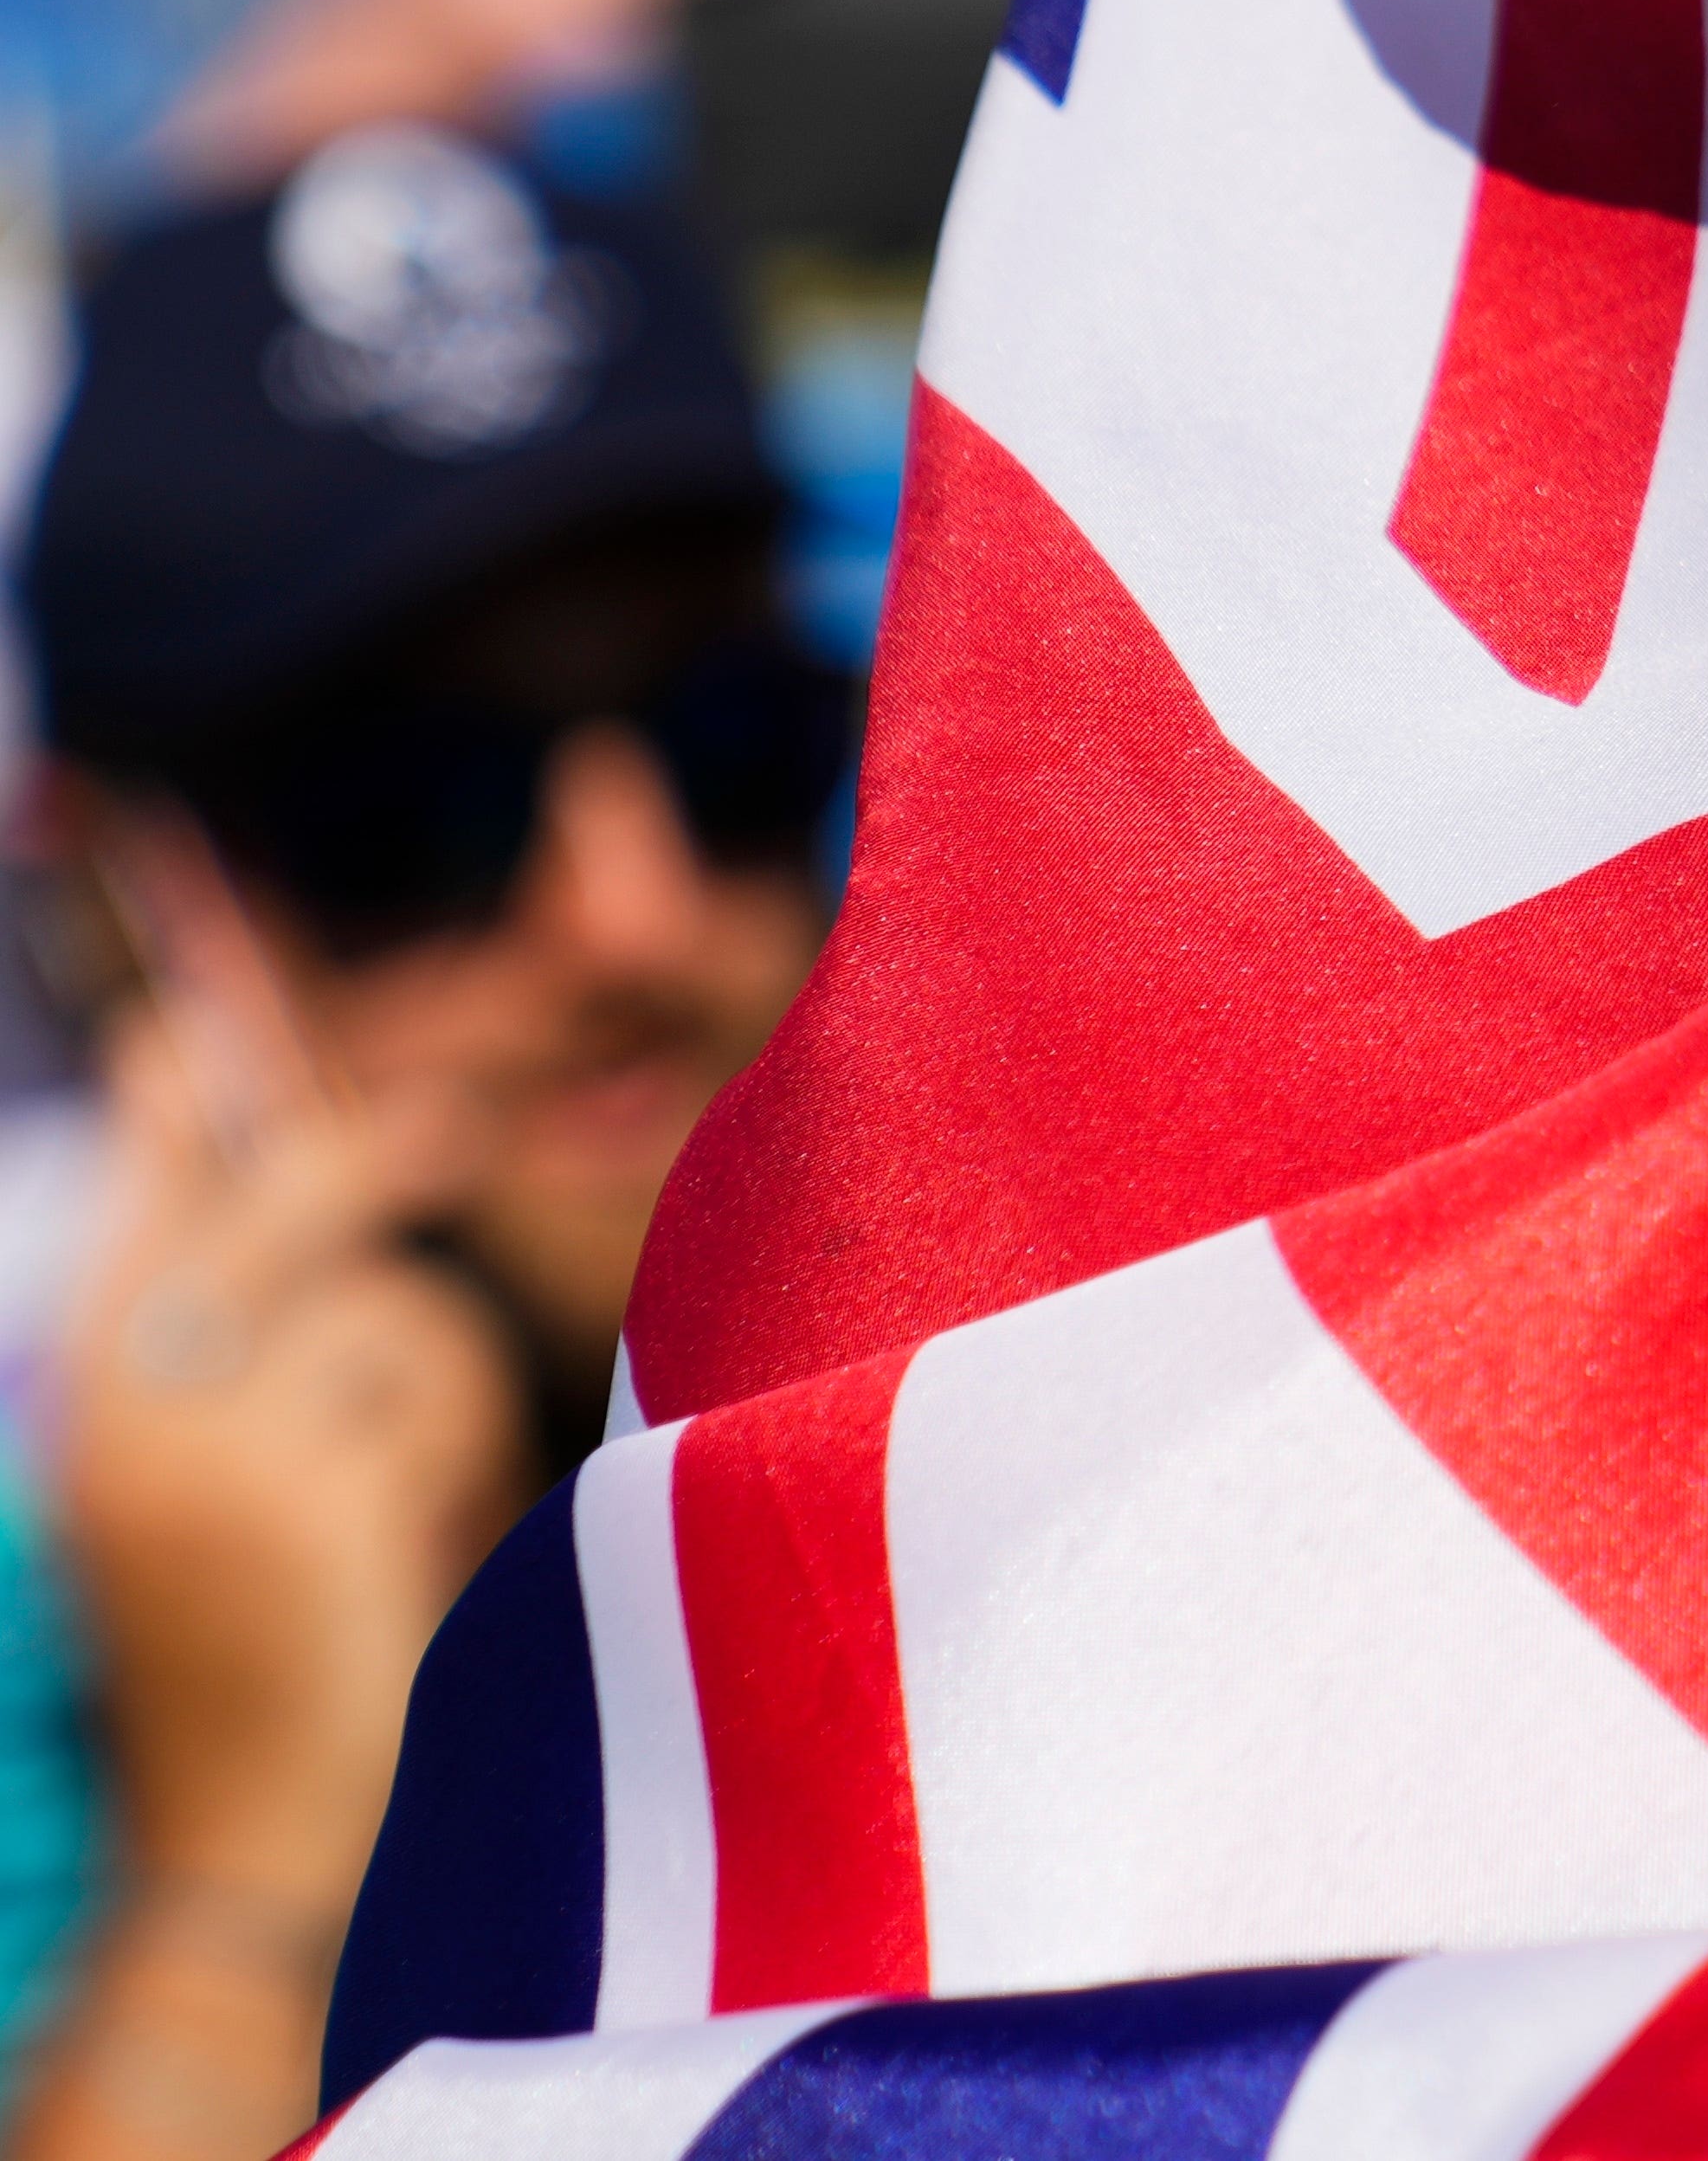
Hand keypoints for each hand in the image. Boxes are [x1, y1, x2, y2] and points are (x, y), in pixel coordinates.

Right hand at [54, 828, 531, 1927]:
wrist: (244, 1840)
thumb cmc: (263, 1656)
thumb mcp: (227, 1489)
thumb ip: (255, 1355)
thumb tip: (317, 1200)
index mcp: (98, 1407)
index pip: (133, 1217)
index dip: (172, 1115)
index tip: (180, 1023)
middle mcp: (128, 1412)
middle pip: (273, 1217)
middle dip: (367, 1159)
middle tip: (453, 1123)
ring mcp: (209, 1445)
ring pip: (390, 1311)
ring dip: (430, 1395)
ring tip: (390, 1513)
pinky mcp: (300, 1487)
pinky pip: (429, 1393)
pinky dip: (447, 1459)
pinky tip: (403, 1554)